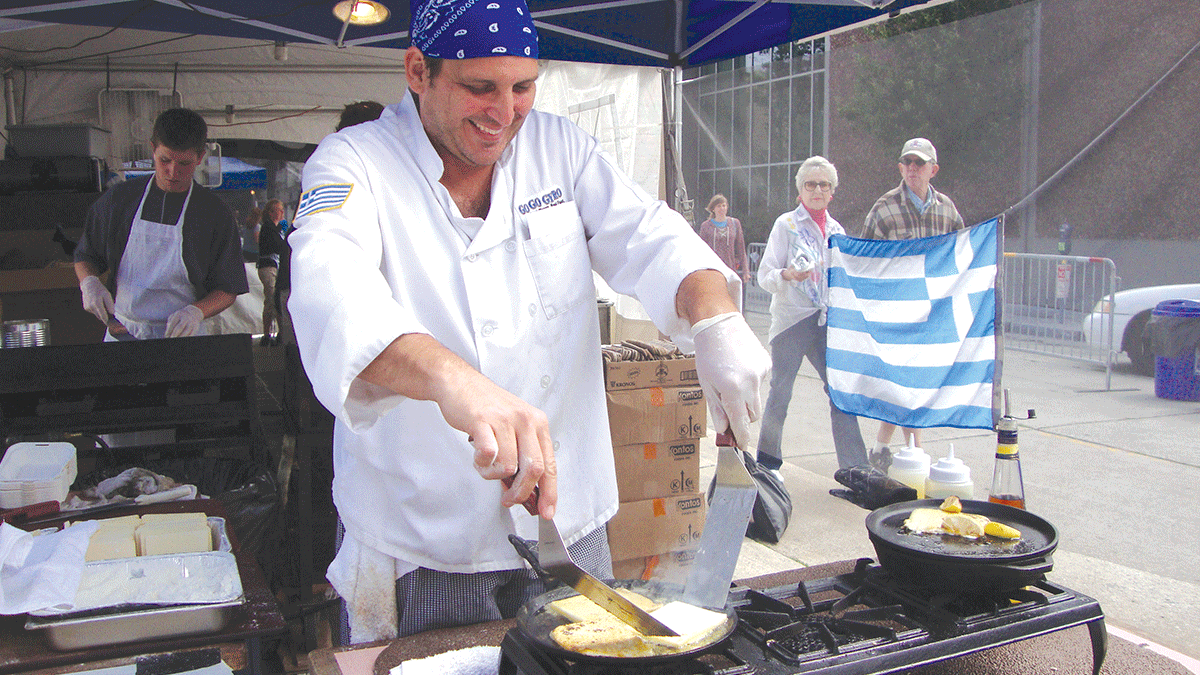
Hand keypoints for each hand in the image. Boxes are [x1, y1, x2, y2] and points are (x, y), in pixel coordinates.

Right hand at [80, 275, 113, 323]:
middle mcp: (91, 307)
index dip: (107, 321)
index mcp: (97, 304)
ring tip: (101, 303)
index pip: (103, 316)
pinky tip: (96, 303)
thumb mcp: (107, 294)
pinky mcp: (85, 308)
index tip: (110, 325)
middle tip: (108, 312)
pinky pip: (93, 311)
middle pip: (100, 316)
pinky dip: (96, 309)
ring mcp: (87, 308)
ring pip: (97, 314)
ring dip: (100, 312)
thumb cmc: (99, 289)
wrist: (88, 285)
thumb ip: (110, 304)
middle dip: (104, 316)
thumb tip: (112, 313)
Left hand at [165, 304, 203, 336]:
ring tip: (176, 339)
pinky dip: (186, 337)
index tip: (166, 336)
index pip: (173, 323)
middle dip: (174, 334)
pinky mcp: (196, 328)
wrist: (193, 313)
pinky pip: (191, 335)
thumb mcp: (174, 317)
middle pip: (179, 328)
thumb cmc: (180, 317)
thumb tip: (168, 333)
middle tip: (171, 338)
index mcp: (179, 314)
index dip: (169, 331)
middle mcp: (186, 318)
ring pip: (186, 332)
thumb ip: (170, 323)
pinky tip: (182, 338)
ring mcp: (192, 323)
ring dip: (180, 337)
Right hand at [436, 371, 557, 519]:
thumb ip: (522, 455)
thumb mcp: (513, 428)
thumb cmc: (486, 407)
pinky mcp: (483, 421)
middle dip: (521, 492)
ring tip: (485, 465)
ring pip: (509, 466)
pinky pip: (489, 454)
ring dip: (493, 475)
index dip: (550, 492)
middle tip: (509, 498)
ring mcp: (504, 420)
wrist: (459, 383)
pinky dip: (482, 464)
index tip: (547, 512)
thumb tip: (527, 491)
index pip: (550, 465)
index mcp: (537, 423)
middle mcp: (525, 420)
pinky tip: (479, 457)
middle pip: (534, 469)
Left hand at [692, 312, 770, 447]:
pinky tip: (739, 368)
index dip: (742, 437)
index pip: (741, 422)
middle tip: (730, 411)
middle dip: (743, 417)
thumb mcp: (706, 384)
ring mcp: (761, 373)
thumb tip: (724, 429)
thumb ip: (717, 408)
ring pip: (757, 399)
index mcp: (732, 389)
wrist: (719, 324)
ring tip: (731, 382)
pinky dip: (751, 382)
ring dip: (746, 399)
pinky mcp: (766, 364)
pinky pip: (760, 383)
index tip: (741, 445)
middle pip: (753, 415)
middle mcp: (750, 383)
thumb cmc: (708, 354)